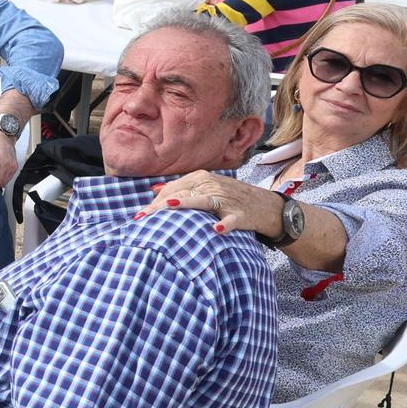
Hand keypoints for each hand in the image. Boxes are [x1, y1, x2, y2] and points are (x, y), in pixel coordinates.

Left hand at [137, 170, 280, 236]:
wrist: (267, 207)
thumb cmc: (232, 198)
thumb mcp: (206, 189)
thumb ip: (181, 188)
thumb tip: (154, 189)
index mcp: (202, 178)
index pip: (174, 188)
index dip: (155, 201)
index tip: (139, 216)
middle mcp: (213, 185)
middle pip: (183, 193)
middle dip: (161, 205)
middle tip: (143, 217)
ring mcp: (227, 199)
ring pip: (204, 200)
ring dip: (188, 203)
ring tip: (171, 205)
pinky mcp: (241, 214)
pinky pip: (231, 219)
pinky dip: (224, 223)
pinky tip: (216, 229)